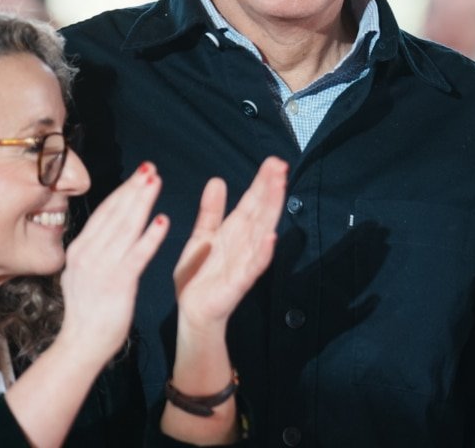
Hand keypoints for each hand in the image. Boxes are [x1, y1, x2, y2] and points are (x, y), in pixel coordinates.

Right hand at [59, 162, 168, 364]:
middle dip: (133, 189)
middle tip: (151, 167)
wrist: (81, 344)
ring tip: (156, 182)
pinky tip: (163, 221)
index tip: (139, 173)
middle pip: (114, 214)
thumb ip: (94, 249)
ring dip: (142, 203)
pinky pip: (137, 256)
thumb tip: (107, 225)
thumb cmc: (88, 310)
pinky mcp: (117, 284)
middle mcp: (87, 255)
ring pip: (125, 228)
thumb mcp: (83, 272)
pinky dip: (150, 237)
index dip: (122, 191)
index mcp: (79, 250)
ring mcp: (101, 269)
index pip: (104, 213)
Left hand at [172, 156, 286, 330]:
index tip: (273, 162)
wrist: (193, 312)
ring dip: (272, 210)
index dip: (262, 182)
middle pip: (261, 211)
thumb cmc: (200, 277)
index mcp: (235, 231)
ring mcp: (245, 261)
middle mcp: (245, 243)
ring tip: (280, 188)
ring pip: (262, 231)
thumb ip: (211, 210)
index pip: (253, 201)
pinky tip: (271, 237)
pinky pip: (254, 265)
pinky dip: (263, 252)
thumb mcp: (202, 236)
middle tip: (281, 166)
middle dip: (271, 189)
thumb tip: (217, 180)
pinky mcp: (240, 282)